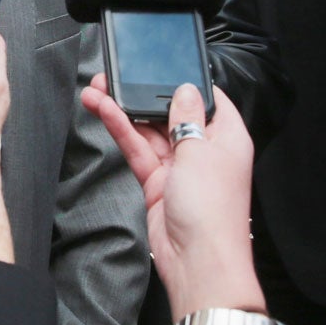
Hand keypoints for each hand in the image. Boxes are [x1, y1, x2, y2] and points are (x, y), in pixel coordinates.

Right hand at [82, 78, 261, 317]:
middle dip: (144, 95)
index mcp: (227, 136)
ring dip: (124, 110)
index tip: (163, 63)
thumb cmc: (213, 211)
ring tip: (97, 89)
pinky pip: (138, 149)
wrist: (198, 261)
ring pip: (149, 130)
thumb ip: (186, 117)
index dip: (186, 81)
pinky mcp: (158, 182)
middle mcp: (204, 149)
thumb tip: (184, 90)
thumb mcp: (201, 150)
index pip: (208, 98)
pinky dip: (121, 130)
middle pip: (172, 113)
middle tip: (116, 75)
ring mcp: (180, 167)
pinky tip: (104, 111)